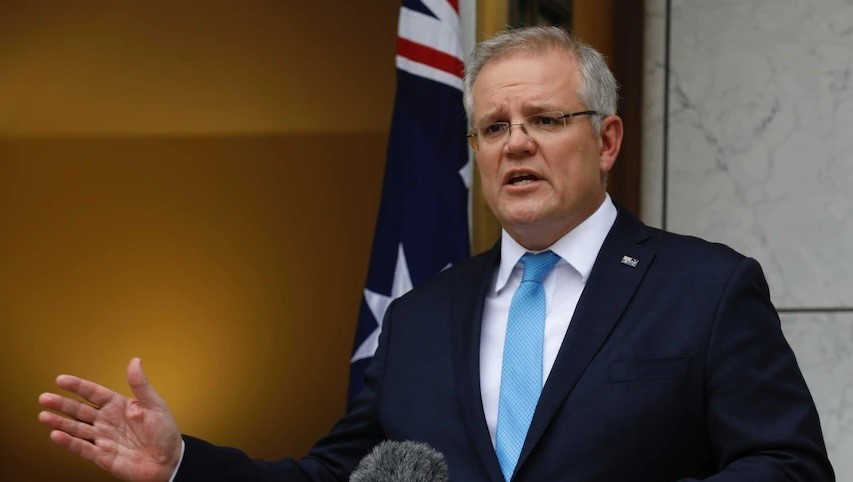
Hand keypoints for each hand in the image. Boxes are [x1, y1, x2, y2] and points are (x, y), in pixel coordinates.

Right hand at [38, 358, 182, 481]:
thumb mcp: (155, 405)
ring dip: (60, 422)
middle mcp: (108, 421)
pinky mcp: (102, 456)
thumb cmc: (165, 433)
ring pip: (77, 428)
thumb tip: (134, 361)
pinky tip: (56, 435)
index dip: (78, 386)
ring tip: (44, 416)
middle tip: (44, 397)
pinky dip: (69, 443)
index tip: (61, 380)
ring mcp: (103, 438)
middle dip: (62, 404)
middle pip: (80, 410)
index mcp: (119, 406)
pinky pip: (83, 448)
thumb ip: (141, 385)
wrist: (169, 461)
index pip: (94, 393)